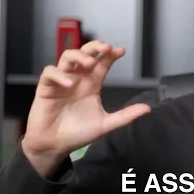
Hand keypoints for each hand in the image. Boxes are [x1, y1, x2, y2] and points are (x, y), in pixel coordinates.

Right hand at [22, 40, 150, 174]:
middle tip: (105, 48)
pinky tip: (69, 83)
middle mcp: (78, 79)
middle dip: (94, 47)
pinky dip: (59, 74)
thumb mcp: (105, 124)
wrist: (55, 146)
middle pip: (85, 53)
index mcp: (92, 84)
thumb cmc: (78, 133)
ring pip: (67, 57)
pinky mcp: (46, 88)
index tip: (121, 51)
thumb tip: (148, 109)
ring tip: (90, 62)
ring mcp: (61, 82)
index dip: (110, 55)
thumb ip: (125, 116)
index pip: (102, 64)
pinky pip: (49, 73)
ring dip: (78, 56)